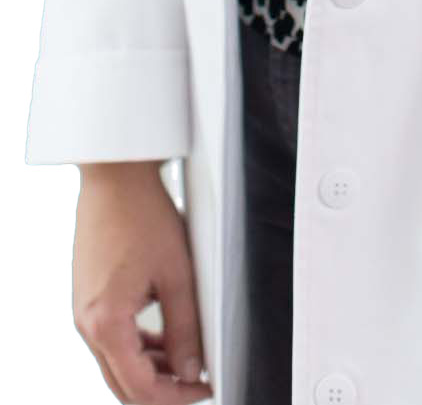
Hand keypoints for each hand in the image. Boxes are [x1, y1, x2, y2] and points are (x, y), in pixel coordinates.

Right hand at [73, 161, 211, 400]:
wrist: (114, 176)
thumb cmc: (142, 214)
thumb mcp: (176, 274)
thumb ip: (185, 328)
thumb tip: (191, 369)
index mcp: (106, 322)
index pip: (140, 386)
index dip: (176, 397)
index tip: (203, 389)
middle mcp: (86, 322)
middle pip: (121, 382)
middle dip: (161, 390)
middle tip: (195, 384)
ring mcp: (82, 310)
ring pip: (115, 361)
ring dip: (148, 368)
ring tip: (185, 359)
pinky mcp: (86, 296)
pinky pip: (109, 336)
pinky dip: (135, 345)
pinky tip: (162, 337)